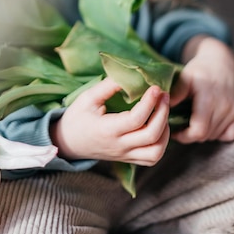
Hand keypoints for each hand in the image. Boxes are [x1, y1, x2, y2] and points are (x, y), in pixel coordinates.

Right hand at [49, 77, 169, 165]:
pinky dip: (162, 143)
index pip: (136, 119)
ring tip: (162, 112)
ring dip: (165, 131)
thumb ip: (108, 86)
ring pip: (156, 152)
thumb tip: (129, 74)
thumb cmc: (77, 117)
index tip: (155, 87)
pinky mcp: (129, 159)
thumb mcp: (87, 98)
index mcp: (107, 130)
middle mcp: (119, 146)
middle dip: (163, 113)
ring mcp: (125, 155)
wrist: (68, 143)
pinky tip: (159, 127)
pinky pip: (152, 158)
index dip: (149, 102)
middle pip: (151, 135)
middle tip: (164, 95)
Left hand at [170, 36, 233, 143]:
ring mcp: (233, 111)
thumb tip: (162, 107)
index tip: (174, 132)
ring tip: (192, 123)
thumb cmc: (200, 69)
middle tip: (181, 127)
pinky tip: (209, 124)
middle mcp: (223, 107)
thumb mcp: (185, 77)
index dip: (184, 136)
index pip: (198, 130)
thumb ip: (176, 93)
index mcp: (208, 99)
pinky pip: (229, 135)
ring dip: (203, 134)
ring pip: (215, 136)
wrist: (221, 61)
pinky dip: (218, 134)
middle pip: (205, 135)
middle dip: (190, 135)